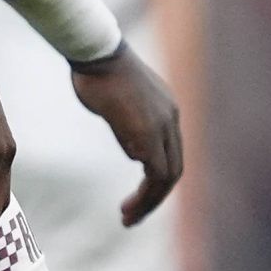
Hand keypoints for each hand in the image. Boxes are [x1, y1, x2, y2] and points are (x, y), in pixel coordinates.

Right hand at [70, 43, 182, 225]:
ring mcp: (161, 126)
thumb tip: (133, 148)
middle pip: (174, 170)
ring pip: (167, 176)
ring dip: (149, 202)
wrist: (96, 52)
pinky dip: (144, 194)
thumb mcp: (120, 99)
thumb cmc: (97, 70)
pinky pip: (153, 172)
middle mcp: (171, 119)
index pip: (171, 154)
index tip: (138, 195)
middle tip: (132, 216)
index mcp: (167, 110)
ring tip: (128, 218)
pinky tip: (126, 205)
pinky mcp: (146, 133)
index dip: (157, 180)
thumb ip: (130, 123)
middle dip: (155, 198)